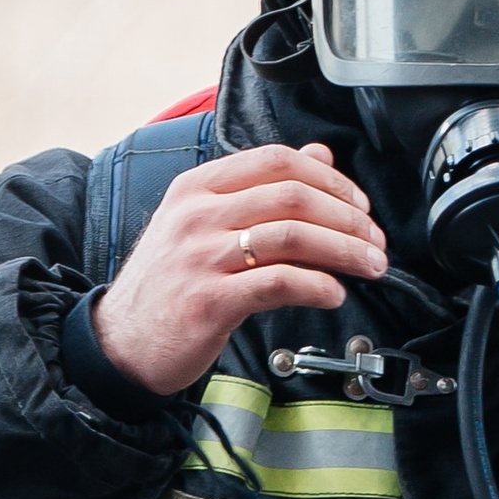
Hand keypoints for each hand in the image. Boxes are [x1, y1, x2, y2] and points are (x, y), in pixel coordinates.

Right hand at [90, 140, 385, 398]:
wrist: (123, 342)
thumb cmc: (170, 283)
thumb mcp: (205, 224)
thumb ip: (261, 189)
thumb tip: (320, 155)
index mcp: (198, 188)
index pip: (277, 161)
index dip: (330, 180)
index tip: (360, 204)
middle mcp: (197, 215)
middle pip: (293, 196)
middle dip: (349, 217)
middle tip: (375, 240)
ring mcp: (201, 256)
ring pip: (292, 236)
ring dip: (345, 251)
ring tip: (369, 266)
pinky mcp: (210, 300)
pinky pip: (279, 282)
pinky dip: (318, 285)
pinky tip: (334, 293)